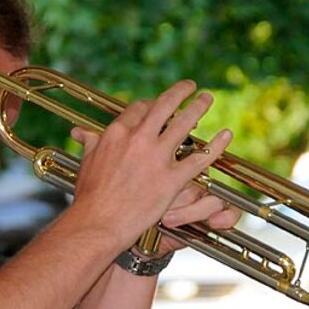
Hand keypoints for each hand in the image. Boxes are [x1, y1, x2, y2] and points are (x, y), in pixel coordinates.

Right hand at [68, 80, 232, 252]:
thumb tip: (81, 133)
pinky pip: (200, 158)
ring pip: (184, 124)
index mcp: (117, 133)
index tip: (158, 105)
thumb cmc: (90, 196)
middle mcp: (139, 139)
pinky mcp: (172, 179)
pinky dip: (216, 145)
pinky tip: (226, 134)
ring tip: (206, 98)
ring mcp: (157, 158)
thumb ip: (91, 144)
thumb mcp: (87, 162)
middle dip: (180, 92)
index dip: (152, 103)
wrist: (98, 222)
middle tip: (190, 86)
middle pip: (165, 105)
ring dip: (198, 107)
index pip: (139, 108)